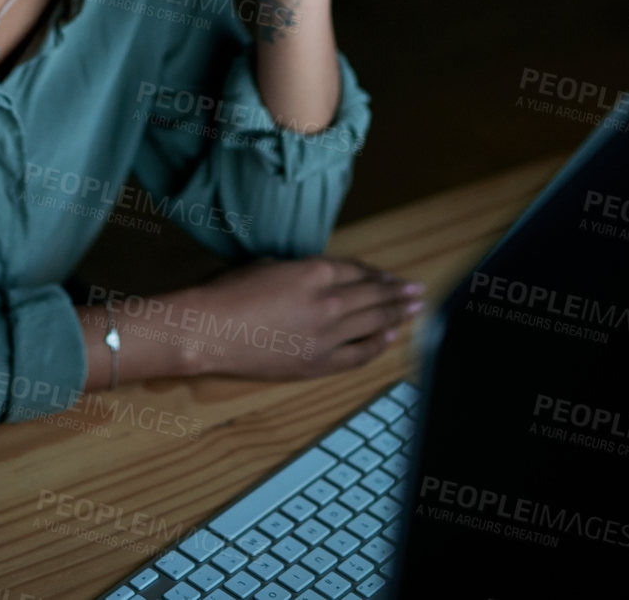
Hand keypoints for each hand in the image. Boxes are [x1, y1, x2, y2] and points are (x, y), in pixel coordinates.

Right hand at [179, 257, 423, 380]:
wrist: (211, 329)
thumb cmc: (231, 292)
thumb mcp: (271, 265)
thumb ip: (304, 270)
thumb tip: (322, 278)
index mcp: (317, 271)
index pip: (359, 271)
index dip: (379, 274)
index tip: (392, 276)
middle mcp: (331, 301)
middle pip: (374, 295)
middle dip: (399, 293)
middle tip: (417, 291)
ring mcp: (328, 335)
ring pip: (374, 322)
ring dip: (397, 314)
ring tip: (414, 309)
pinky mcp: (319, 363)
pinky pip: (359, 354)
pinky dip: (378, 345)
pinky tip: (389, 337)